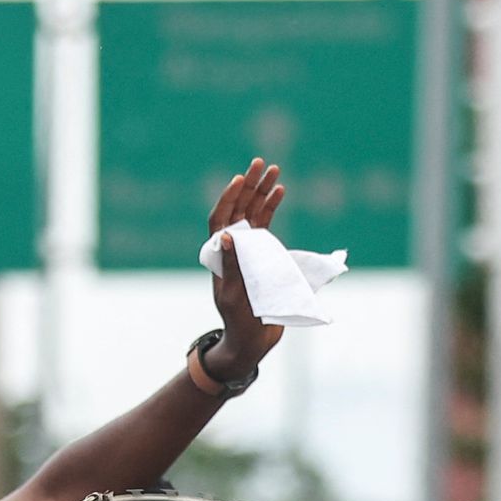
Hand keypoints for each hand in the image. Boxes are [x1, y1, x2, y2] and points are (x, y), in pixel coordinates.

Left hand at [202, 159, 289, 368]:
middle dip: (249, 185)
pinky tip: (280, 190)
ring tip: (274, 170)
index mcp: (220, 254)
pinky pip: (266, 224)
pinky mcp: (263, 253)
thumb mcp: (232, 293)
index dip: (228, 198)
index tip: (239, 179)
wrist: (252, 337)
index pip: (220, 219)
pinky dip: (272, 207)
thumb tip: (227, 236)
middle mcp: (232, 247)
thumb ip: (232, 265)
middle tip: (260, 162)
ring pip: (253, 212)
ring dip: (262, 191)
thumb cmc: (238, 318)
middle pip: (238, 208)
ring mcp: (248, 248)